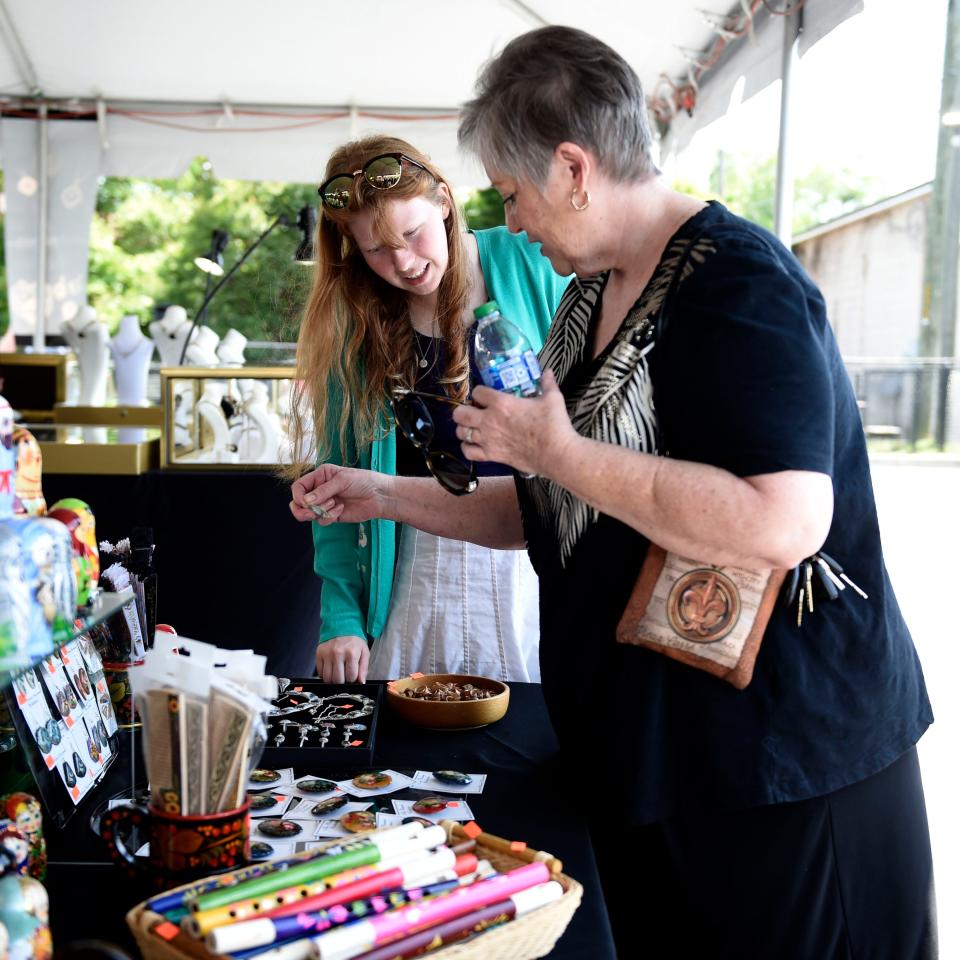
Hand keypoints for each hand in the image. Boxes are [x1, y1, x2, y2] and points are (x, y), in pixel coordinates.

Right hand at [290, 464, 390, 525]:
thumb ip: (323, 491)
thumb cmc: (364, 481)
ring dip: (320, 511)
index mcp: (320, 476)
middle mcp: (320, 490)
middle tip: (311, 512)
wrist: (380, 496)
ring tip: (334, 505)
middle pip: (299, 503)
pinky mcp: (332, 515)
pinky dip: (330, 516)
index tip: (305, 502)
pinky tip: (341, 509)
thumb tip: (305, 501)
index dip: (298, 496)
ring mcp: (325, 504)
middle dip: (302, 510)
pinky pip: (322, 520)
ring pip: (309, 514)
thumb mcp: (343, 480)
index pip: (299, 487)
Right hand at [316, 635, 369, 682]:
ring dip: (333, 680)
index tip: (352, 676)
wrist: (342, 627)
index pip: (351, 677)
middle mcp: (338, 653)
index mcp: (351, 653)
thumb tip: (361, 682)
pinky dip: (325, 675)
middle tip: (345, 676)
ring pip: (327, 678)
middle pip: (338, 680)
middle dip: (342, 681)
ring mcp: (327, 653)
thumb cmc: (354, 642)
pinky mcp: (319, 654)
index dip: (352, 679)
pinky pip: (320, 672)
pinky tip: (331, 669)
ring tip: (338, 673)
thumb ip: (363, 669)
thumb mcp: (364, 653)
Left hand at [453, 369, 578, 477]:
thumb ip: (547, 383)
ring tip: (472, 427)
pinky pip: (468, 452)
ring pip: (461, 432)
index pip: (477, 392)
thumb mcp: (552, 398)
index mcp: (501, 403)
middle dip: (463, 410)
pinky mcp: (491, 456)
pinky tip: (474, 444)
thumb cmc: (553, 425)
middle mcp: (489, 420)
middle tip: (472, 411)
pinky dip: (467, 448)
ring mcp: (488, 439)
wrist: (556, 453)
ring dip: (464, 428)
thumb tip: (548, 372)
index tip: (485, 396)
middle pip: (460, 413)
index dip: (480, 392)